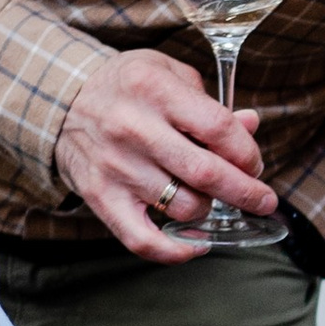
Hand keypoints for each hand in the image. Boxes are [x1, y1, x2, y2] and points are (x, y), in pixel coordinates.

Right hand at [56, 48, 274, 260]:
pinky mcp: (101, 197)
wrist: (61, 102)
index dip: (246, 152)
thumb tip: (251, 127)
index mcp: (154, 90)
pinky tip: (197, 244)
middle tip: (263, 200)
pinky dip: (176, 251)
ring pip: (183, 208)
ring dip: (209, 209)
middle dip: (246, 192)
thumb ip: (211, 103)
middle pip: (206, 173)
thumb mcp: (168, 74)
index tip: (254, 164)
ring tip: (209, 198)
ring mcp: (115, 167)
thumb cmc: (127, 87)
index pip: (217, 128)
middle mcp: (132, 129)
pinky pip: (142, 240)